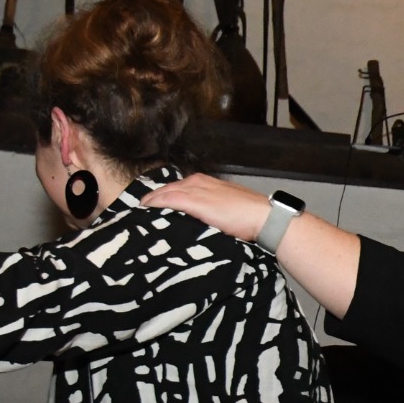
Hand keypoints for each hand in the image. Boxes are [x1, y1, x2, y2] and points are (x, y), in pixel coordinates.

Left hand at [140, 172, 273, 240]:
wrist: (263, 217)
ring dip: (152, 201)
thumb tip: (206, 220)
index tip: (153, 205)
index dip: (164, 195)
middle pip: (168, 188)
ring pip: (165, 192)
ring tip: (140, 211)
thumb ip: (214, 209)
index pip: (178, 187)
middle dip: (155, 197)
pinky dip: (155, 203)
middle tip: (141, 209)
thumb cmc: (251, 216)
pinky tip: (145, 209)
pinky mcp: (194, 201)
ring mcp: (196, 190)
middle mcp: (198, 182)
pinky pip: (168, 199)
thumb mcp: (229, 207)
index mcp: (206, 182)